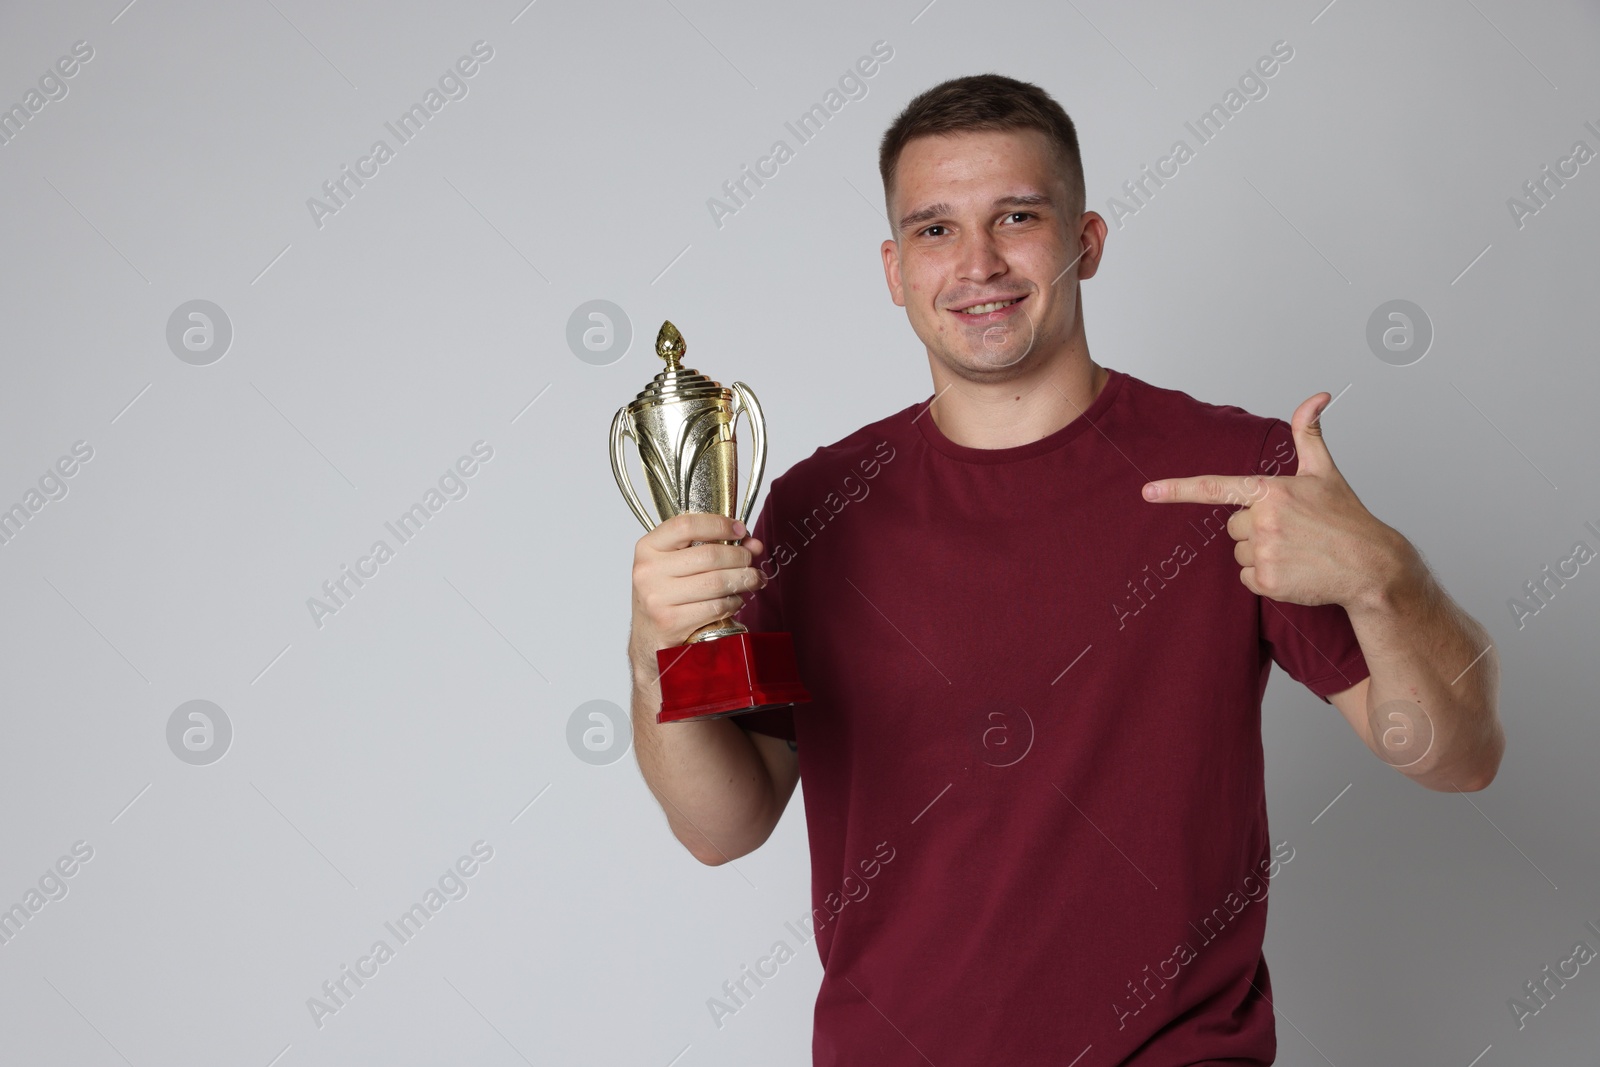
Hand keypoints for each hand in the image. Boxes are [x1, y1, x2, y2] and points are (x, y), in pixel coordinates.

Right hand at [629, 513, 766, 672]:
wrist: (648, 638)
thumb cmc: (665, 595)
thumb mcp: (678, 564)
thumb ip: (711, 546)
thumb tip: (752, 543)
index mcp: (648, 548)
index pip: (686, 525)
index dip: (719, 524)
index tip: (740, 530)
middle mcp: (648, 571)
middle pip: (709, 555)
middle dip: (740, 557)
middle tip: (751, 560)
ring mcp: (657, 598)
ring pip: (717, 582)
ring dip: (743, 580)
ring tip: (752, 580)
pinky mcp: (671, 622)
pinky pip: (716, 607)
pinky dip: (733, 603)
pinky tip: (735, 601)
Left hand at [1139, 393, 1405, 609]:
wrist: (1371, 565)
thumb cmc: (1347, 517)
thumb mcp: (1325, 471)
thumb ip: (1309, 433)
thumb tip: (1318, 396)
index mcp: (1271, 490)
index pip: (1215, 488)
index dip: (1177, 489)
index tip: (1148, 492)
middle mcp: (1263, 520)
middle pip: (1233, 526)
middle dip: (1256, 529)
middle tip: (1292, 531)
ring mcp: (1265, 552)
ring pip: (1239, 552)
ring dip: (1261, 554)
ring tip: (1297, 551)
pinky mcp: (1267, 581)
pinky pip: (1246, 578)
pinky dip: (1266, 578)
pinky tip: (1294, 571)